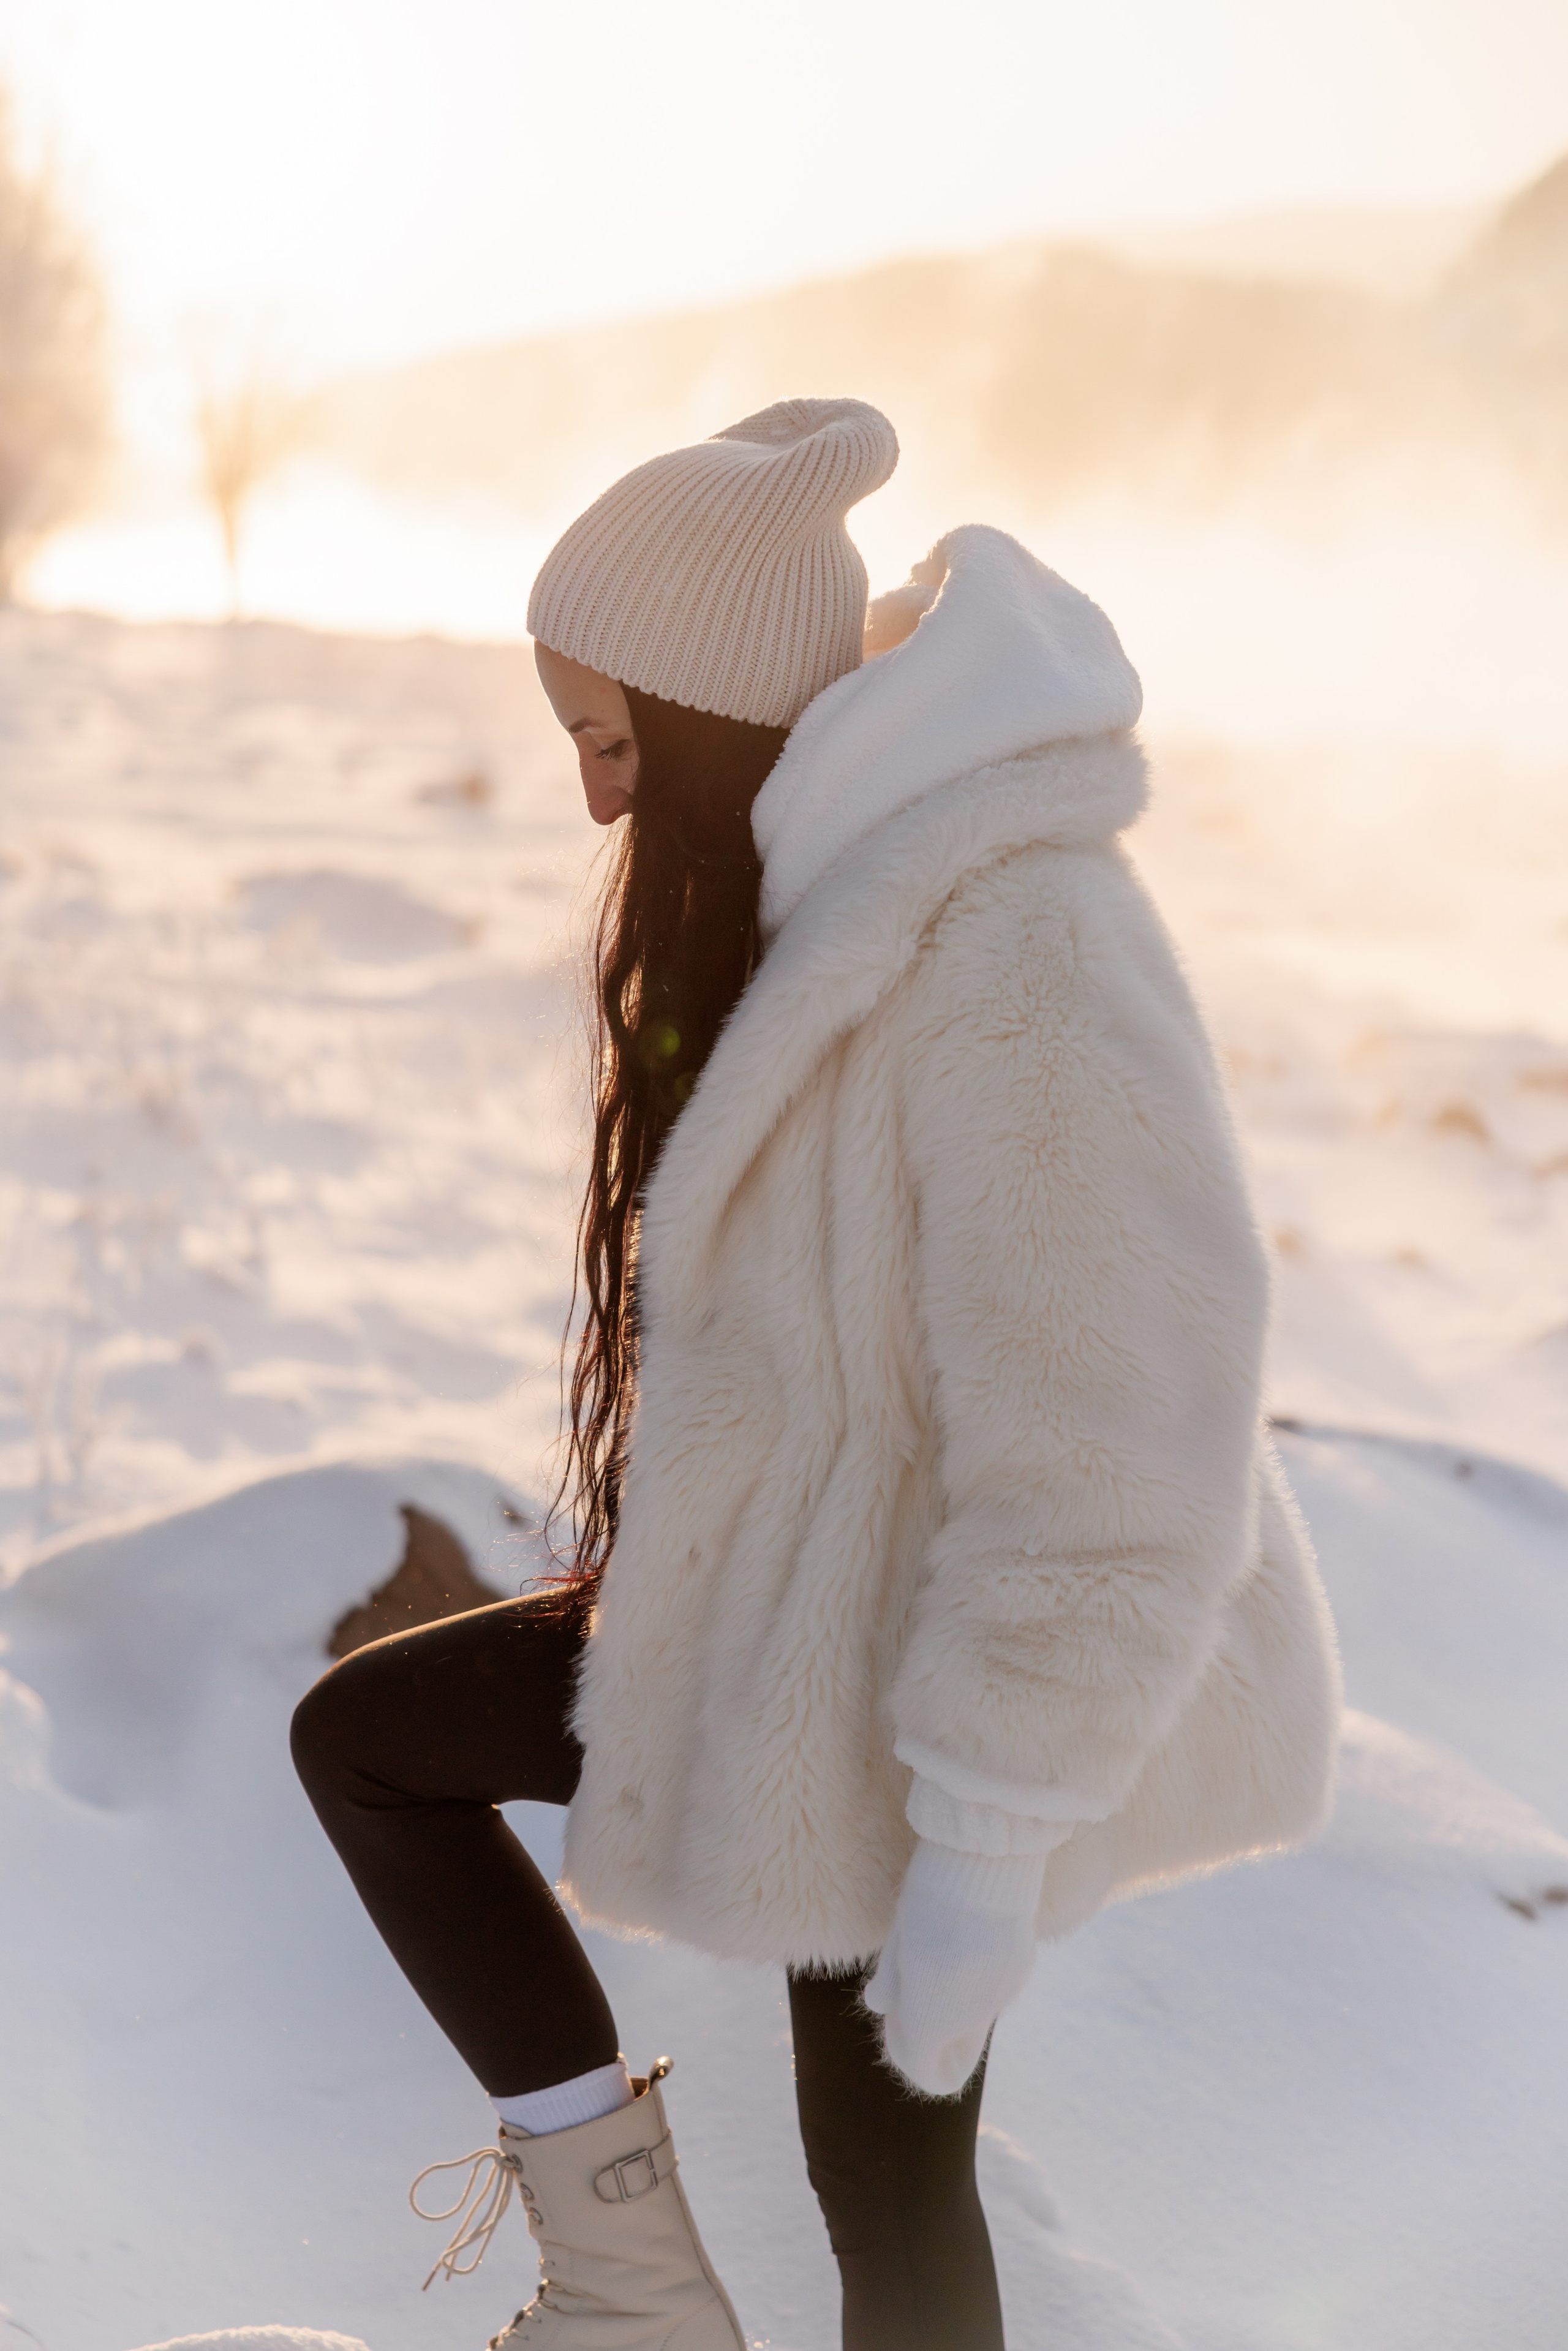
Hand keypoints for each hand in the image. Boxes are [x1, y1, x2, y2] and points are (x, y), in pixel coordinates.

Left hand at [863, 1840, 1044, 2095]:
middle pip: (951, 2046)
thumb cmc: (929, 1901)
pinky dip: (978, 1979)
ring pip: (973, 2017)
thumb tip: (878, 2005)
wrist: (984, 1864)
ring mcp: (1001, 1996)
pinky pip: (993, 1991)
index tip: (896, 2020)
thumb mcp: (899, 1941)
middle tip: (913, 1983)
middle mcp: (971, 2019)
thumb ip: (890, 1982)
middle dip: (932, 2029)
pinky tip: (969, 1939)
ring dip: (955, 2000)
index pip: (924, 2070)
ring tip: (941, 1948)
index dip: (906, 2052)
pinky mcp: (1020, 1972)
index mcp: (932, 2019)